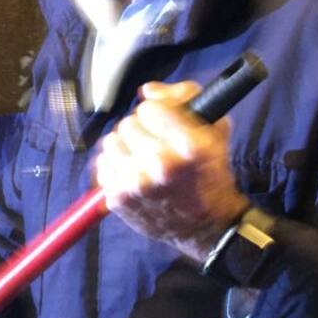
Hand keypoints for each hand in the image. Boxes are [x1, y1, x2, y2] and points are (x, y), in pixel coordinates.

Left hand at [95, 80, 249, 262]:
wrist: (206, 226)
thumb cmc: (210, 174)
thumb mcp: (214, 129)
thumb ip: (184, 97)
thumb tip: (146, 90)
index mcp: (187, 145)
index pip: (149, 108)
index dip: (157, 113)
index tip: (163, 124)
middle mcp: (160, 163)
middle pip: (128, 123)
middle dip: (141, 130)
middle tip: (153, 144)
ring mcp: (136, 183)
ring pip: (111, 141)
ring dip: (125, 146)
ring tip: (141, 158)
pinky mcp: (118, 197)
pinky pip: (102, 163)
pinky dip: (115, 166)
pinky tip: (132, 173)